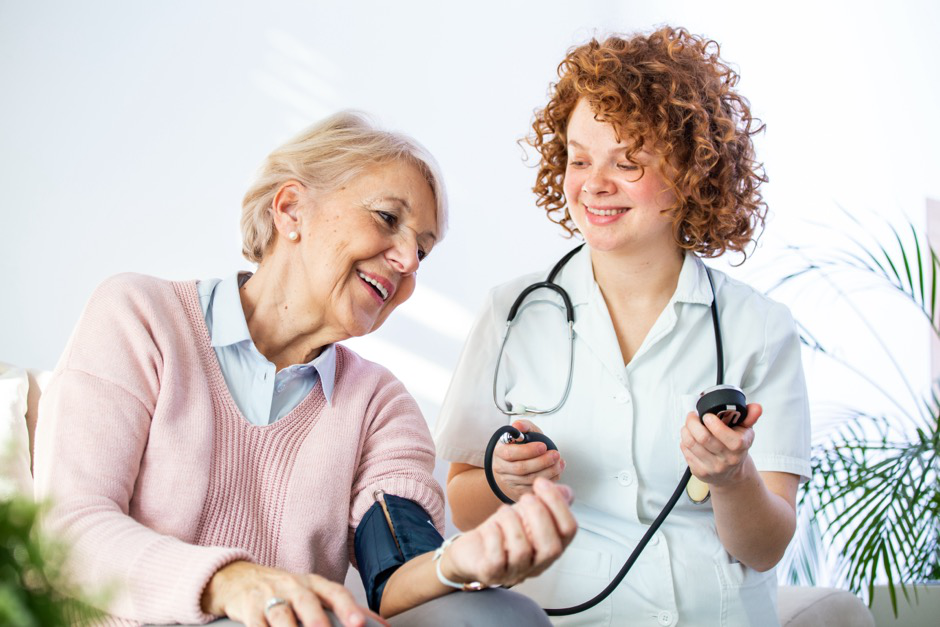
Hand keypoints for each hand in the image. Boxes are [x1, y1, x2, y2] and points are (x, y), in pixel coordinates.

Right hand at [201, 561, 385, 626]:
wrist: (237, 578)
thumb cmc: (285, 590)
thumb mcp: (313, 593)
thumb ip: (344, 609)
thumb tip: (383, 625)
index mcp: (313, 583)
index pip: (334, 592)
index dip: (348, 607)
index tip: (359, 624)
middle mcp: (292, 587)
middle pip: (306, 601)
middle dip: (317, 620)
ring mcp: (268, 596)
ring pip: (280, 614)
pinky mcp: (248, 609)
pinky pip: (256, 624)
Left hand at [443, 477, 576, 587]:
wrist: (472, 550)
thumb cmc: (502, 532)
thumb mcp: (526, 514)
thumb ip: (546, 503)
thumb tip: (565, 491)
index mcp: (550, 547)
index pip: (568, 530)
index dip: (558, 503)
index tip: (540, 483)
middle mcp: (537, 564)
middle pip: (552, 547)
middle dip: (539, 515)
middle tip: (526, 498)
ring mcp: (515, 571)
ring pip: (522, 551)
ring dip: (512, 522)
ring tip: (504, 511)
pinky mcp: (492, 573)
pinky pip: (497, 558)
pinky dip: (495, 536)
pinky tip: (492, 526)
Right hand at [493, 420, 564, 500]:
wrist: (515, 462)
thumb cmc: (520, 445)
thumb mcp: (522, 432)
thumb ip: (523, 426)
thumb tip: (519, 425)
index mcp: (500, 452)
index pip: (510, 453)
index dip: (528, 451)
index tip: (543, 446)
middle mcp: (502, 468)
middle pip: (521, 469)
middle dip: (541, 462)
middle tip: (555, 454)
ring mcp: (510, 481)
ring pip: (529, 480)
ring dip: (548, 471)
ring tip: (559, 462)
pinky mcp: (519, 491)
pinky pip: (534, 488)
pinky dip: (548, 481)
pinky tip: (557, 472)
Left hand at [680, 402, 762, 487]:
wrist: (732, 473)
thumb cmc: (736, 447)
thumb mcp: (745, 431)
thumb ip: (749, 416)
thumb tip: (756, 407)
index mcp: (740, 446)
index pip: (726, 435)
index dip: (714, 424)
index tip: (707, 415)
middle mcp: (727, 459)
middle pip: (703, 438)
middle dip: (693, 422)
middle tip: (692, 416)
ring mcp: (713, 467)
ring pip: (691, 443)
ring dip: (686, 430)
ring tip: (689, 425)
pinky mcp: (700, 472)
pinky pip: (686, 452)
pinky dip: (684, 441)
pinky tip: (690, 438)